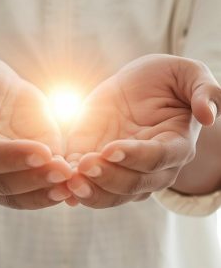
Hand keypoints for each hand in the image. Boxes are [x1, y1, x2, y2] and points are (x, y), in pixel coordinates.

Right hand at [0, 52, 71, 208]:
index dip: (10, 156)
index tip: (44, 151)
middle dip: (33, 179)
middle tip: (65, 172)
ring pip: (15, 196)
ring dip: (44, 194)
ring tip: (72, 186)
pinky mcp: (16, 172)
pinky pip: (30, 193)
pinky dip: (49, 194)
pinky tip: (71, 190)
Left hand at [66, 54, 220, 207]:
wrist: (136, 87)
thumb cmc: (163, 80)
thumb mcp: (188, 75)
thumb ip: (204, 91)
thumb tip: (209, 116)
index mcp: (175, 146)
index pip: (158, 159)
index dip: (136, 157)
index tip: (111, 149)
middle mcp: (150, 166)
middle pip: (133, 184)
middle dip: (108, 179)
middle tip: (84, 168)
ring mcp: (123, 168)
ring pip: (110, 193)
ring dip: (90, 192)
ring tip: (69, 183)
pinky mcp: (99, 162)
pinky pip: (89, 182)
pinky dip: (75, 187)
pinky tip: (60, 186)